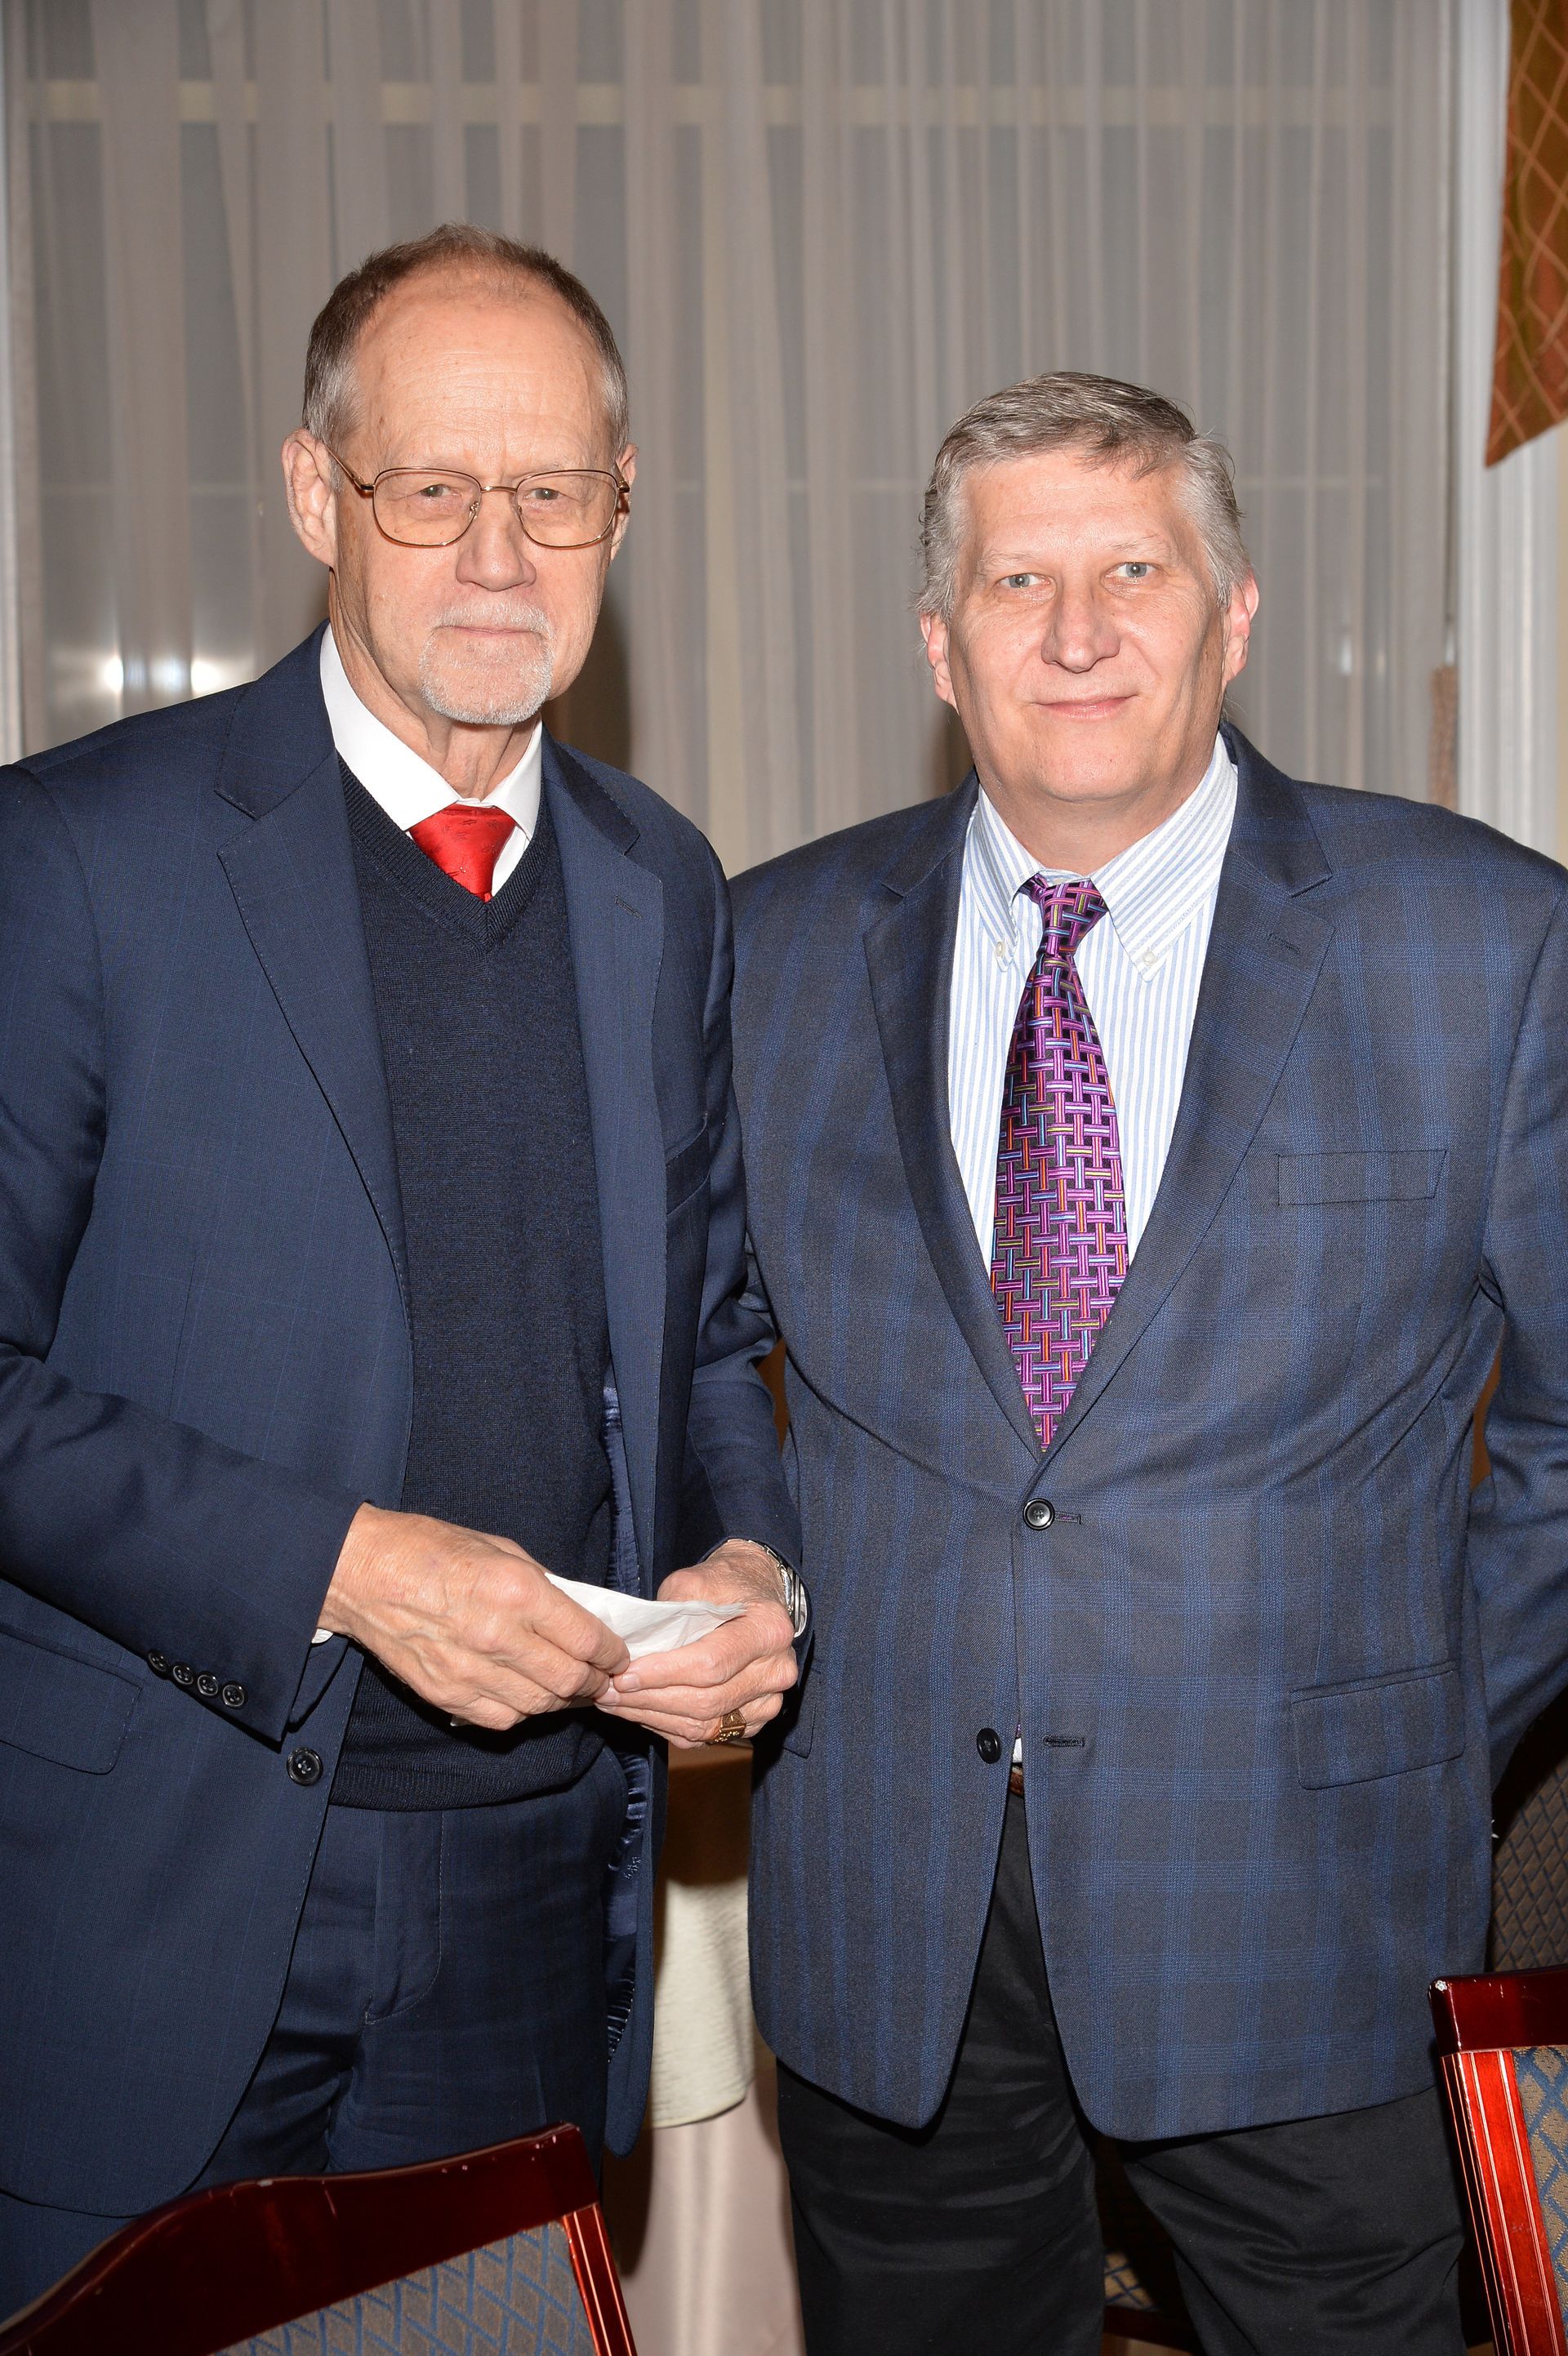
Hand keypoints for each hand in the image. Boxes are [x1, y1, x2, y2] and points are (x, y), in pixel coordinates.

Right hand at [319, 1503, 630, 1730]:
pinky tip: (529, 1695)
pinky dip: (525, 1711)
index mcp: (517, 1591)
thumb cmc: (431, 1550)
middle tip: (604, 1678)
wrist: (364, 1573)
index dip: (611, 1653)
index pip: (586, 1640)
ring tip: (571, 1688)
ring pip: (540, 1705)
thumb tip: (579, 1617)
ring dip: (564, 1700)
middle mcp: (498, 1636)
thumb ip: (544, 1587)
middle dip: (596, 1683)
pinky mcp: (446, 1694)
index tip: (617, 1656)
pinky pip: (503, 1718)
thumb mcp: (501, 1549)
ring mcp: (470, 1671)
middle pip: (570, 1680)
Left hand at [596, 1539, 798, 1749]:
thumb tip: (632, 1651)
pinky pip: (707, 1736)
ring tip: (615, 1704)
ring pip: (705, 1725)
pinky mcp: (754, 1721)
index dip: (664, 1674)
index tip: (624, 1674)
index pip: (711, 1663)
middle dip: (650, 1699)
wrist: (755, 1595)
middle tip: (609, 1692)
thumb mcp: (693, 1581)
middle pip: (707, 1701)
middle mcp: (777, 1670)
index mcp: (768, 1630)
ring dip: (653, 1717)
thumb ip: (669, 1614)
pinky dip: (668, 1728)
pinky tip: (640, 1712)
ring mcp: (769, 1701)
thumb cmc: (721, 1585)